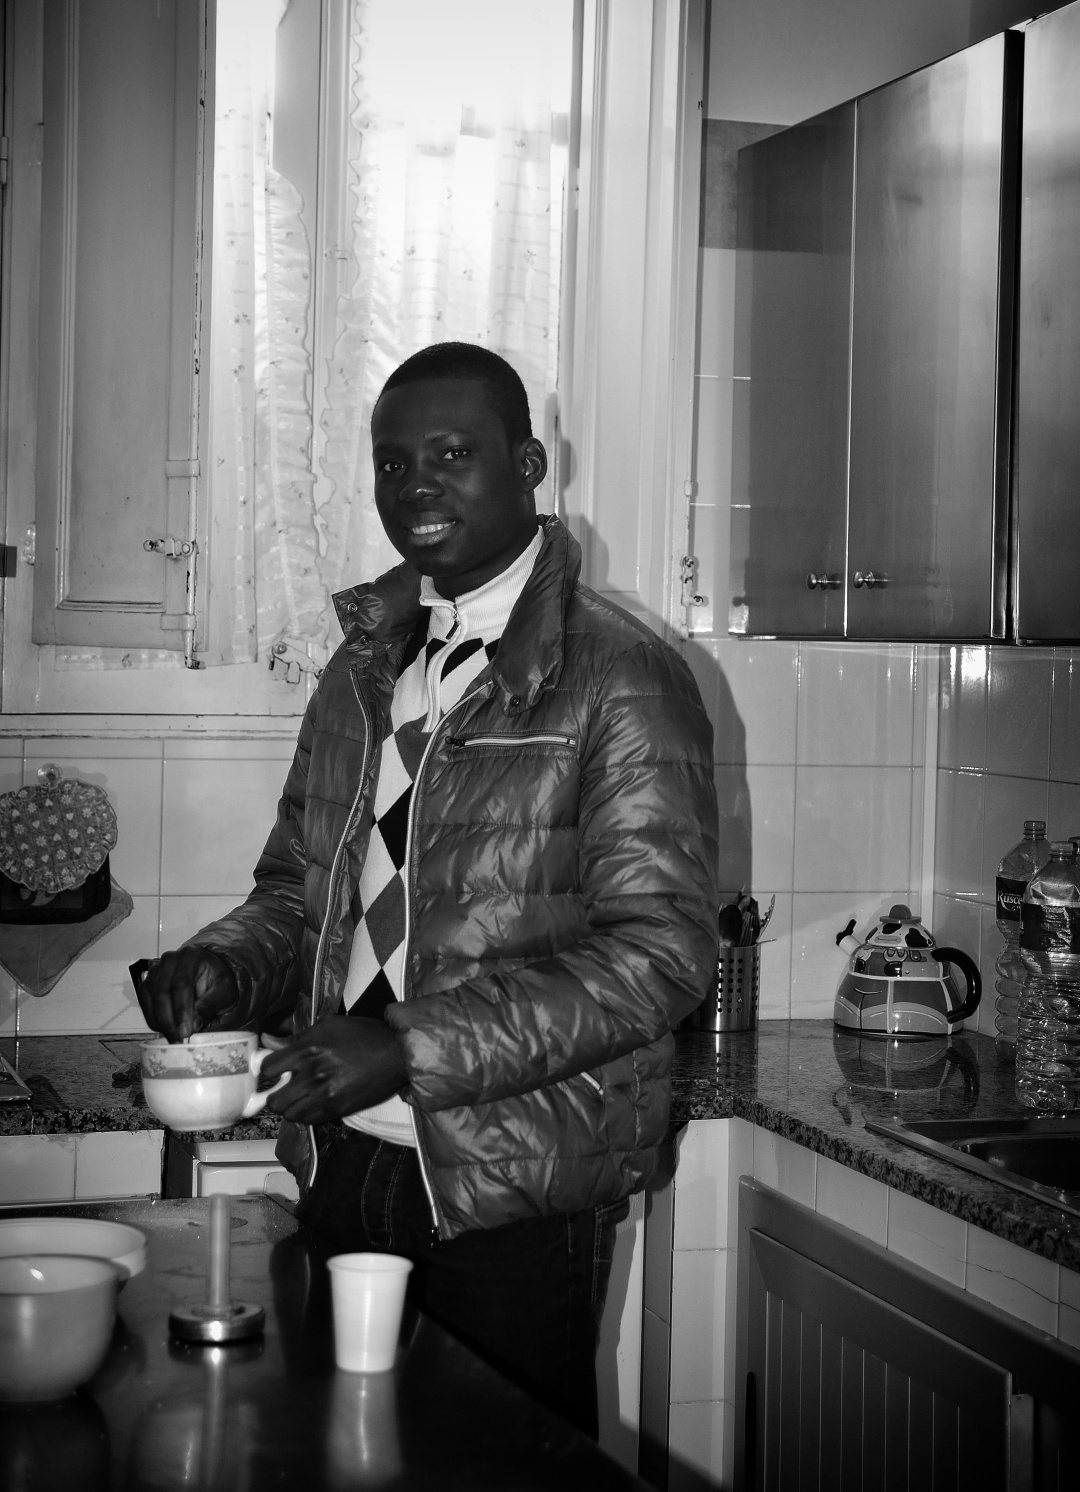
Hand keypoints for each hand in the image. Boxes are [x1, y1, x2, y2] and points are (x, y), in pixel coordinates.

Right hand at [137, 947, 237, 1042]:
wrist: (209, 973)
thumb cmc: (218, 980)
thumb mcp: (224, 992)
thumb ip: (210, 1005)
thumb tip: (193, 1025)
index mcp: (191, 956)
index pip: (181, 984)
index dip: (181, 1010)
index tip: (185, 1031)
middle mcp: (169, 960)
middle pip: (162, 993)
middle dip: (169, 1021)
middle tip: (178, 1039)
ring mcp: (155, 970)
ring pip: (150, 999)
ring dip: (160, 1022)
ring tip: (175, 1037)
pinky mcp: (148, 983)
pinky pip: (144, 1003)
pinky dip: (153, 1019)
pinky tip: (167, 1029)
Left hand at [260, 1016, 407, 1125]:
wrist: (395, 1053)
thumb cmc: (362, 1034)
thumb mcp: (328, 1024)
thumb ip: (296, 1036)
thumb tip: (268, 1040)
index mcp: (309, 1048)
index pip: (268, 1069)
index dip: (266, 1071)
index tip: (271, 1071)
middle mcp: (313, 1074)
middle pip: (274, 1100)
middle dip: (274, 1095)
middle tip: (281, 1088)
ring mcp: (326, 1095)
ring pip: (289, 1114)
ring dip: (289, 1107)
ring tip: (296, 1097)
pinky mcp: (337, 1109)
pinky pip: (308, 1121)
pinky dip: (304, 1114)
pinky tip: (311, 1103)